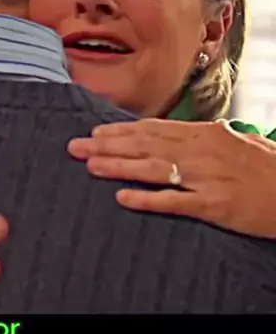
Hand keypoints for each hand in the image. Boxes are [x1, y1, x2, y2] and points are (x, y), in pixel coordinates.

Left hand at [68, 118, 275, 237]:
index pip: (154, 129)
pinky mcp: (213, 205)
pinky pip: (173, 201)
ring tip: (90, 165)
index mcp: (205, 134)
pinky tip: (122, 198)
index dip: (122, 130)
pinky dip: (146, 198)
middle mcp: (201, 151)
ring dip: (119, 167)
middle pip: (145, 145)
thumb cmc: (266, 167)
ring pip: (153, 168)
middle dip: (108, 145)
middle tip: (76, 146)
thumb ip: (202, 136)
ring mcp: (206, 177)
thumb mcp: (234, 141)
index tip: (96, 131)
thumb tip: (174, 132)